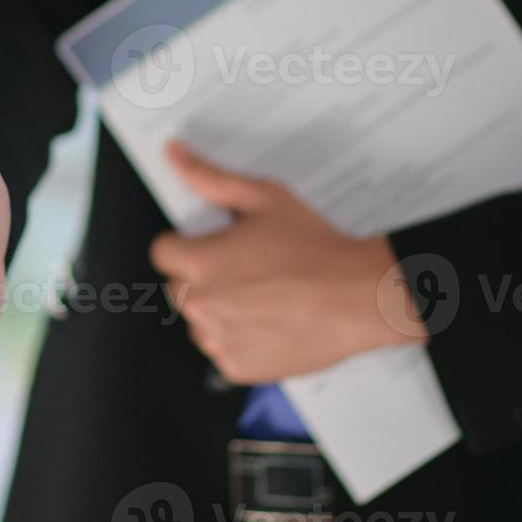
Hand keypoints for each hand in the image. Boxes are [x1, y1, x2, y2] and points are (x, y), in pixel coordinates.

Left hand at [149, 141, 424, 383]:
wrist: (359, 296)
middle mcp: (200, 304)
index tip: (214, 246)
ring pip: (199, 321)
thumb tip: (174, 154)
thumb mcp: (263, 197)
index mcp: (198, 262)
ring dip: (219, 310)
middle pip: (178, 287)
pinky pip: (222, 350)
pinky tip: (271, 321)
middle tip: (248, 268)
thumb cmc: (315, 248)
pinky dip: (240, 339)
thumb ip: (209, 177)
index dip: (187, 244)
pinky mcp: (237, 367)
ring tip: (264, 295)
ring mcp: (217, 340)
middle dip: (203, 276)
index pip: (163, 252)